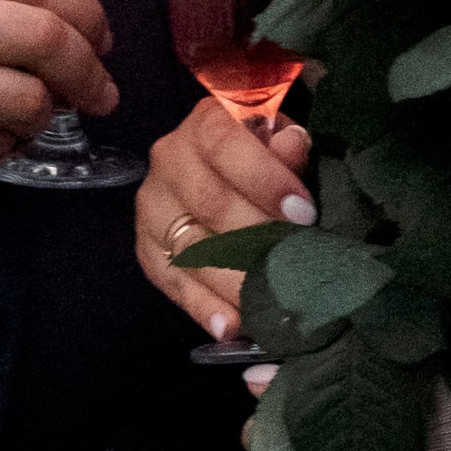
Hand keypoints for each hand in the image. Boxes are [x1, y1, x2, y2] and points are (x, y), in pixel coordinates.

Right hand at [135, 99, 317, 336]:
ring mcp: (153, 205)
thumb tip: (292, 146)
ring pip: (190, 248)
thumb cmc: (264, 158)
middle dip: (257, 237)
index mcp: (206, 124)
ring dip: (232, 281)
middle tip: (294, 265)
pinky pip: (171, 280)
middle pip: (208, 202)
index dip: (265, 178)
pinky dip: (202, 307)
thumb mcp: (282, 145)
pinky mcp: (146, 247)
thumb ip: (289, 148)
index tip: (303, 212)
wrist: (227, 172)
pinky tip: (229, 326)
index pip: (225, 144)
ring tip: (268, 302)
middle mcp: (170, 158)